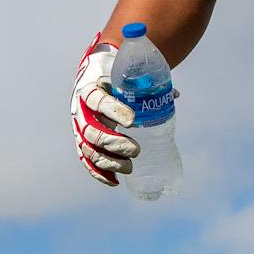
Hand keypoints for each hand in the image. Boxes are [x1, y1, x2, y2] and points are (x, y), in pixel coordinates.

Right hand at [71, 33, 136, 184]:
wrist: (94, 74)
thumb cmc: (114, 74)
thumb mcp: (125, 72)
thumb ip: (147, 82)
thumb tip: (174, 95)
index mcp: (89, 88)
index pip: (97, 100)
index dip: (113, 111)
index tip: (132, 121)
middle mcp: (80, 109)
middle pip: (92, 131)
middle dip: (114, 144)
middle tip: (136, 150)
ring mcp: (78, 127)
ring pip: (88, 148)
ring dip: (108, 161)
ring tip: (130, 167)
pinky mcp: (82, 140)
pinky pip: (86, 159)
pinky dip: (98, 172)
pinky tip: (115, 181)